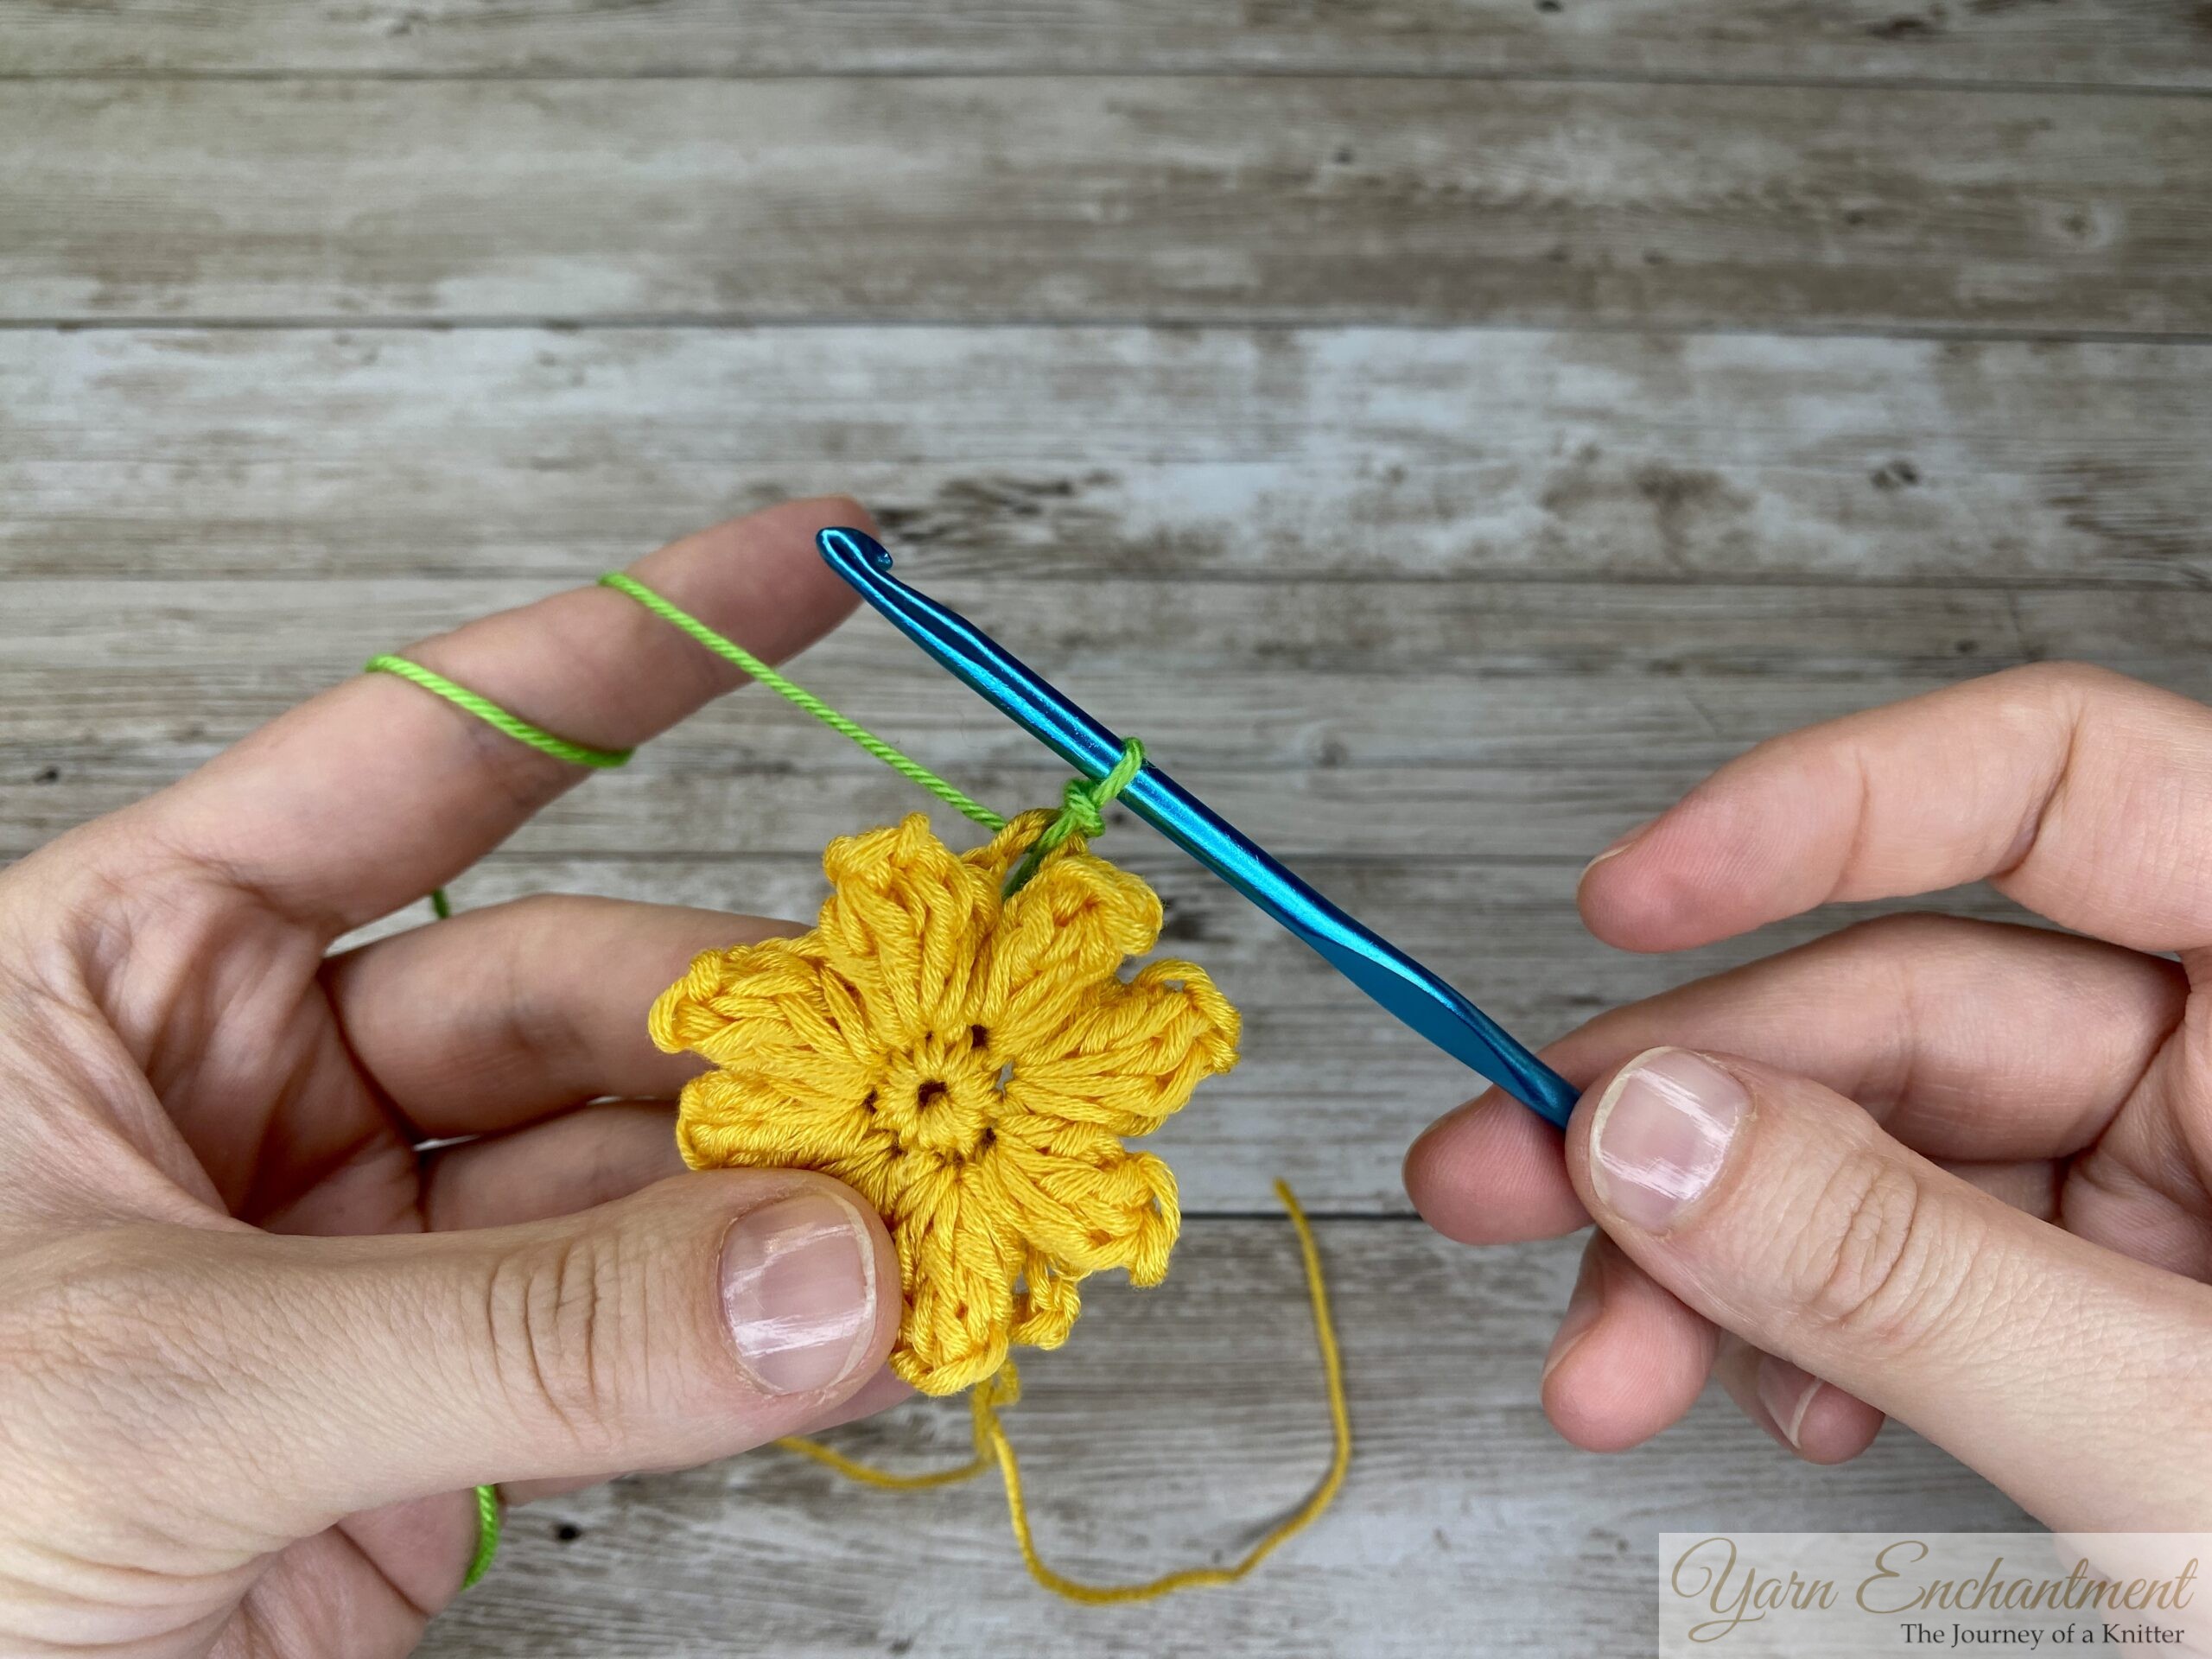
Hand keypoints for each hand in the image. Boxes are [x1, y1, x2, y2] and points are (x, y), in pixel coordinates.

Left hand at [0, 499, 910, 1656]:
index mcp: (133, 972)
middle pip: (581, 991)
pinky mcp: (443, 1414)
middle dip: (758, 1024)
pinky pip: (645, 1339)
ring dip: (797, 1191)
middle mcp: (264, 1085)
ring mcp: (367, 1255)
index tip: (827, 561)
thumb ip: (501, 1336)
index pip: (424, 754)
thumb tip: (820, 1277)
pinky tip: (883, 1321)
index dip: (635, 649)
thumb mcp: (154, 1385)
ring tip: (935, 1208)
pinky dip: (777, 1336)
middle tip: (916, 1064)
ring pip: (637, 1169)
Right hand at [1405, 663, 2211, 1529]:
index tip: (1630, 897)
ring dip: (1713, 1250)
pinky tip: (1765, 1397)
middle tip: (1504, 1169)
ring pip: (1878, 1145)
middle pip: (1910, 1000)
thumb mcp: (2193, 1446)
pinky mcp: (2126, 1289)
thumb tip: (1659, 1135)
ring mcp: (2189, 1179)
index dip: (1824, 810)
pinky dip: (1807, 1326)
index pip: (2062, 782)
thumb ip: (1916, 1278)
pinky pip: (1914, 1256)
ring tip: (1607, 1358)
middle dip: (1689, 1111)